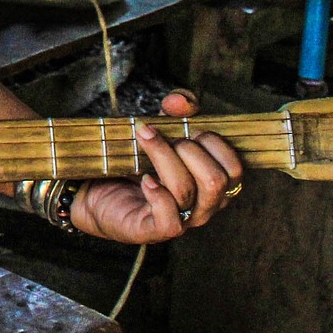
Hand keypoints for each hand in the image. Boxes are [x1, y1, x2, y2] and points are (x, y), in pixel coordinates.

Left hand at [71, 89, 244, 242]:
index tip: (188, 127)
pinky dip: (157, 192)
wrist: (97, 190)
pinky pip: (169, 217)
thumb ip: (176, 110)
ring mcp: (183, 220)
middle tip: (163, 136)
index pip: (235, 168)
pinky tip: (144, 179)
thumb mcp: (161, 128)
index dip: (214, 142)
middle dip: (189, 149)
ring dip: (163, 156)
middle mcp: (205, 206)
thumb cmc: (137, 160)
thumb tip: (178, 101)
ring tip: (144, 139)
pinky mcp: (156, 230)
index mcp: (214, 183)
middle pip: (216, 180)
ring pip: (187, 190)